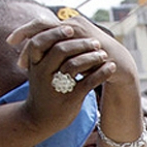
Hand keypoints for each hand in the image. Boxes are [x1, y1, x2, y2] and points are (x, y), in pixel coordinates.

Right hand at [5, 15, 133, 134]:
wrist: (39, 119)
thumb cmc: (42, 90)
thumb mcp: (37, 70)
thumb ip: (44, 52)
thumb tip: (52, 28)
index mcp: (35, 64)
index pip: (41, 41)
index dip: (56, 33)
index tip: (71, 28)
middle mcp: (43, 73)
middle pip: (60, 50)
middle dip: (80, 43)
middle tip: (95, 41)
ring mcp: (56, 86)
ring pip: (74, 65)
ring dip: (92, 57)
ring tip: (104, 54)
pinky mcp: (70, 99)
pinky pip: (88, 82)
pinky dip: (101, 73)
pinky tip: (110, 68)